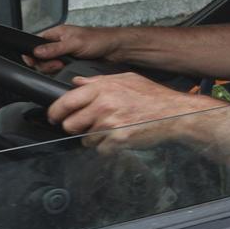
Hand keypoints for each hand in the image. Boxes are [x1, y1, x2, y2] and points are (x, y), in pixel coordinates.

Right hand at [27, 23, 123, 73]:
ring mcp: (64, 53)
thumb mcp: (75, 43)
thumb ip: (55, 48)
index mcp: (57, 33)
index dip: (32, 53)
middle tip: (58, 63)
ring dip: (54, 68)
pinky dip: (61, 71)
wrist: (115, 49)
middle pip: (40, 57)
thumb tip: (37, 52)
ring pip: (49, 65)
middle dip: (46, 63)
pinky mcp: (70, 62)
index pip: (35, 43)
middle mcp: (58, 43)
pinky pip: (59, 70)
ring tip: (64, 65)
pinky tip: (68, 69)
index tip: (34, 62)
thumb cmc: (99, 39)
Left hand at [45, 72, 221, 151]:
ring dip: (94, 137)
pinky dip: (108, 147)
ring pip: (85, 139)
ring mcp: (110, 124)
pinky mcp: (117, 141)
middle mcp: (103, 105)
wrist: (175, 113)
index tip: (55, 117)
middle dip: (77, 127)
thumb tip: (76, 83)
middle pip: (70, 125)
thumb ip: (98, 81)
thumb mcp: (126, 79)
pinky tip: (121, 136)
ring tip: (112, 129)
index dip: (55, 112)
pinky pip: (100, 149)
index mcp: (102, 88)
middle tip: (89, 124)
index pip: (65, 102)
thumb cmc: (153, 96)